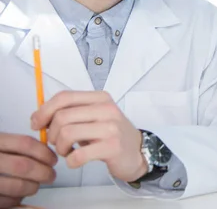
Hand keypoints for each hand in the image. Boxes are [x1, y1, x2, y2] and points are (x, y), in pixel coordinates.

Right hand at [0, 133, 56, 207]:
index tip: (53, 160)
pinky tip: (18, 196)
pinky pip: (4, 200)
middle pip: (23, 166)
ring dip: (31, 187)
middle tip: (51, 176)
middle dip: (43, 172)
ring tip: (35, 186)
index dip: (44, 152)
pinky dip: (16, 200)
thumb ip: (16, 146)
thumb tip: (45, 153)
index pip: (25, 144)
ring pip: (16, 186)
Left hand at [30, 91, 146, 182]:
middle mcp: (107, 109)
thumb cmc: (110, 135)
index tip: (37, 124)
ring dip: (60, 147)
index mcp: (100, 98)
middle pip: (62, 116)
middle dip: (51, 133)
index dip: (44, 110)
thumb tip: (38, 117)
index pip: (64, 97)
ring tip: (67, 151)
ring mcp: (111, 128)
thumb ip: (71, 113)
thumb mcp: (93, 117)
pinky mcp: (112, 147)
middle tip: (57, 142)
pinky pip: (78, 155)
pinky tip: (76, 160)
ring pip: (67, 134)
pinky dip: (70, 161)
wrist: (137, 152)